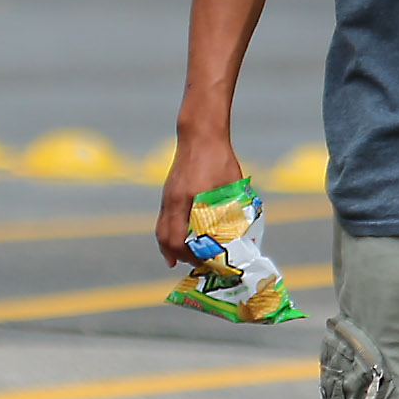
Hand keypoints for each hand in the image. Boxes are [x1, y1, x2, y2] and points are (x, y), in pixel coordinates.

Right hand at [158, 128, 245, 266]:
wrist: (200, 134)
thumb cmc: (219, 158)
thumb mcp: (230, 186)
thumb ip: (229, 211)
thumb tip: (236, 236)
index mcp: (186, 200)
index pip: (180, 240)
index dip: (193, 255)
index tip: (209, 262)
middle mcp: (171, 201)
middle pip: (166, 240)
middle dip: (181, 256)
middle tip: (198, 265)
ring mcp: (167, 198)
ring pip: (162, 231)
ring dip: (171, 248)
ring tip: (182, 261)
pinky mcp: (169, 194)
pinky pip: (163, 222)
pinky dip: (168, 236)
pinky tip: (177, 243)